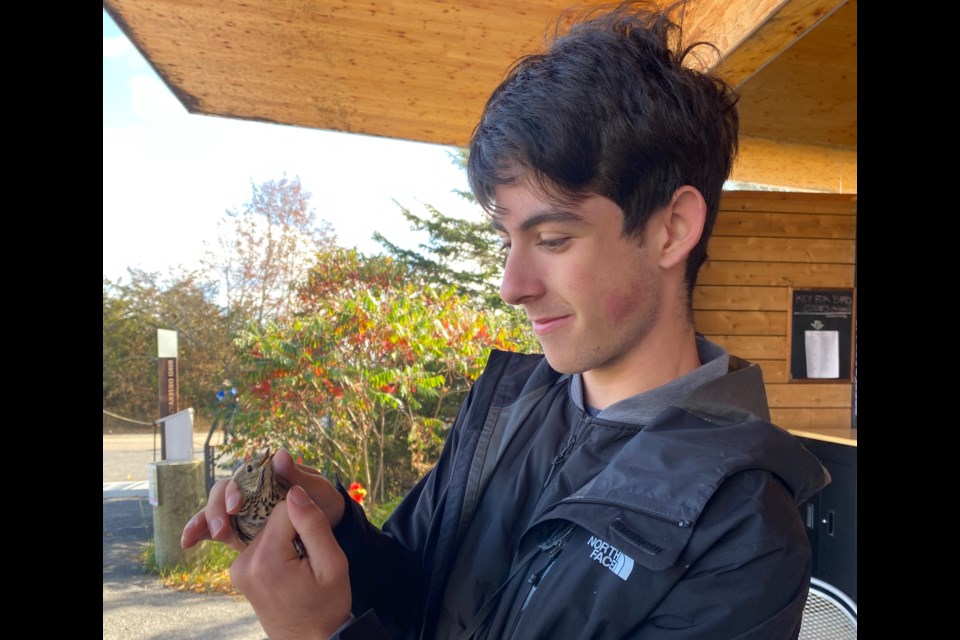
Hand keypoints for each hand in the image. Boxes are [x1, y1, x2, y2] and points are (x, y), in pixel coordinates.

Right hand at [180, 448, 345, 551]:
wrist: (328, 529)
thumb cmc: (324, 503)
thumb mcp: (318, 490)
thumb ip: (298, 476)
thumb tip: (279, 453)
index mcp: (268, 475)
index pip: (244, 475)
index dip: (236, 489)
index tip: (236, 507)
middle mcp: (251, 489)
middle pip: (223, 491)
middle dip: (216, 508)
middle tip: (220, 528)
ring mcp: (242, 509)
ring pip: (214, 508)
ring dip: (203, 520)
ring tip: (194, 538)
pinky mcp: (237, 528)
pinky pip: (214, 528)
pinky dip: (199, 532)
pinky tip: (187, 543)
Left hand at [230, 485, 352, 639]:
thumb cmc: (326, 605)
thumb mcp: (332, 564)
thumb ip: (313, 524)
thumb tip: (294, 491)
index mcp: (266, 559)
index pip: (284, 508)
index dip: (306, 518)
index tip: (316, 540)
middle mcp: (243, 562)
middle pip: (271, 517)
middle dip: (294, 527)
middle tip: (310, 555)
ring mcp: (237, 569)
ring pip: (265, 528)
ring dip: (286, 537)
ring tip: (300, 564)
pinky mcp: (238, 572)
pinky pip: (259, 542)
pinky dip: (277, 547)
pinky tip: (290, 567)